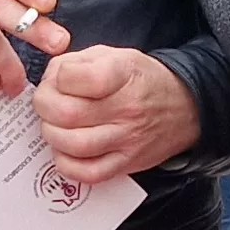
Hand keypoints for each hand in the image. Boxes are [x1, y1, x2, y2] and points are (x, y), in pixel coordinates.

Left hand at [33, 46, 197, 183]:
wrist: (184, 107)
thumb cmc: (142, 80)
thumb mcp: (114, 55)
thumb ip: (77, 62)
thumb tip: (49, 81)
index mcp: (122, 73)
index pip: (76, 77)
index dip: (56, 78)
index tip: (59, 79)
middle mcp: (127, 108)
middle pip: (67, 114)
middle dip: (44, 108)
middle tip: (47, 105)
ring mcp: (128, 139)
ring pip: (74, 145)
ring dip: (53, 135)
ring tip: (56, 126)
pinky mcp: (127, 164)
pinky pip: (89, 174)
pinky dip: (67, 165)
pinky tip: (66, 151)